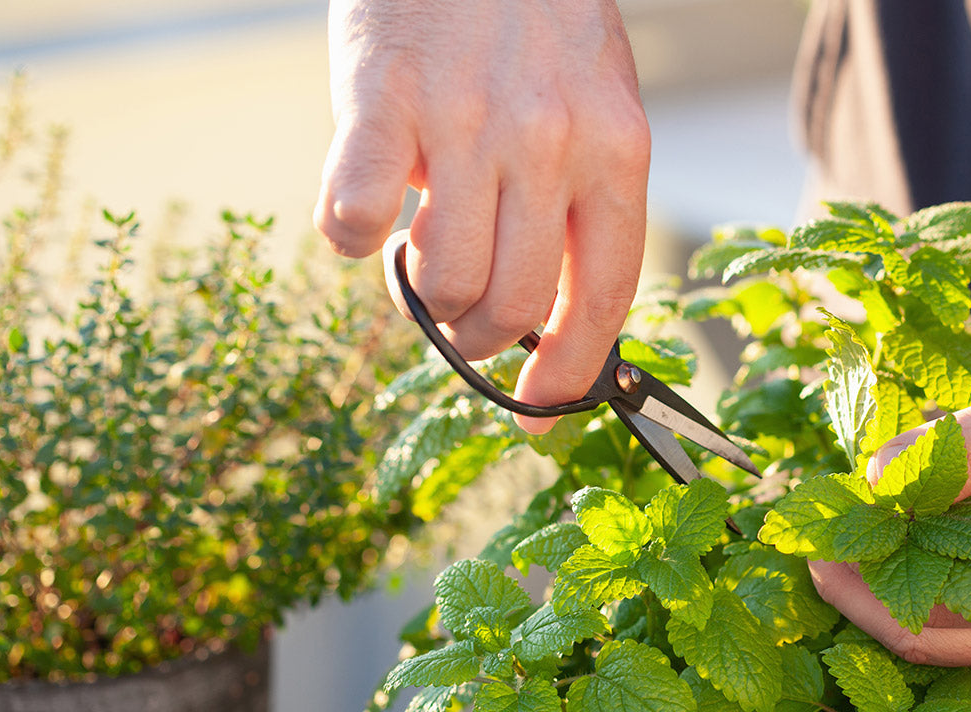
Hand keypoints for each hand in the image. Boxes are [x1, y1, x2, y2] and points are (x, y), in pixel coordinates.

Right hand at [315, 0, 650, 432]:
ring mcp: (465, 121)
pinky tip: (365, 212)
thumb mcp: (594, 104)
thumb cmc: (533, 22)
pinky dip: (353, 237)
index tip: (541, 412)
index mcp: (616, 148)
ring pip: (443, 279)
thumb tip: (547, 322)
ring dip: (423, 291)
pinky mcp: (382, 99)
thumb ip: (582, 203)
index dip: (568, 373)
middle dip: (478, 339)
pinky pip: (360, 219)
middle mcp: (549, 140)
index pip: (603, 296)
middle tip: (458, 320)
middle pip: (512, 304)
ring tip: (422, 244)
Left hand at [812, 348, 970, 665]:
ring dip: (889, 599)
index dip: (862, 570)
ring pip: (953, 647)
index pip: (933, 603)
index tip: (814, 523)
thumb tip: (874, 476)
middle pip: (933, 642)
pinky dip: (930, 598)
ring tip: (841, 542)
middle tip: (807, 543)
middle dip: (860, 595)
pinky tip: (898, 550)